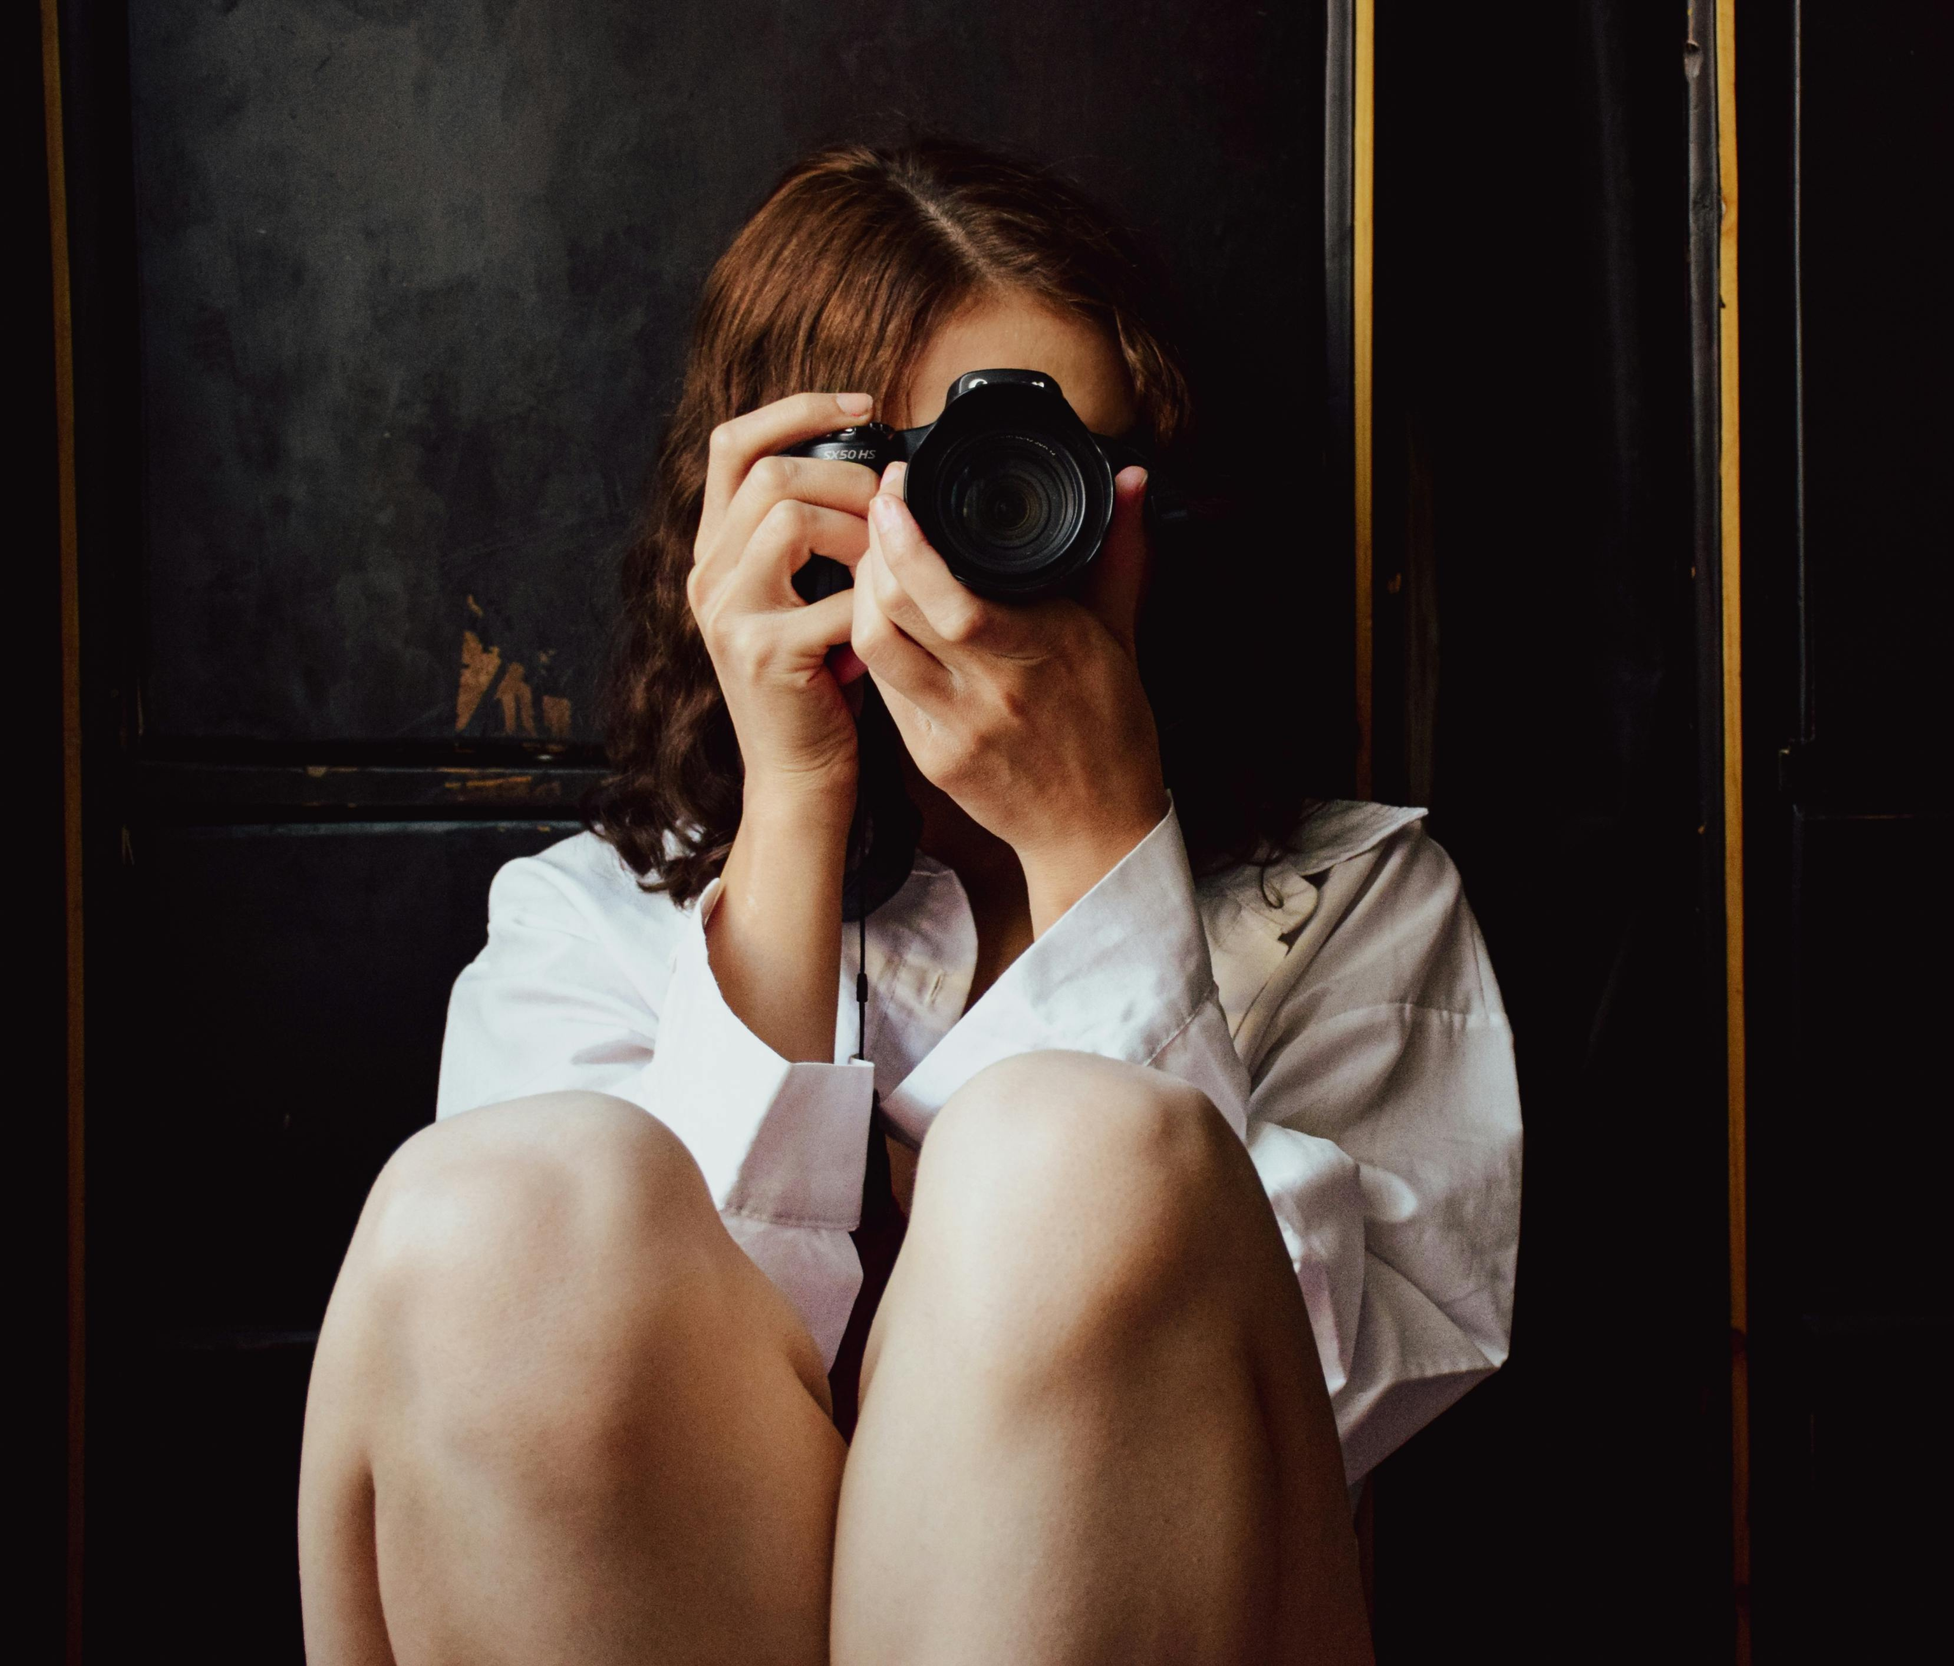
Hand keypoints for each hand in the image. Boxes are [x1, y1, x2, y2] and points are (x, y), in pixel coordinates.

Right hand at [690, 391, 879, 1062]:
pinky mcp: (765, 653)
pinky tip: (890, 616)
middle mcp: (708, 575)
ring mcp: (728, 614)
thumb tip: (880, 471)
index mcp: (716, 552)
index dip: (795, 409)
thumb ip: (816, 539)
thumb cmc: (819, 687)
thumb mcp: (806, 599)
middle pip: (767, 470)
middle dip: (846, 473)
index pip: (732, 444)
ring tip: (888, 558)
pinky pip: (831, 591)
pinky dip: (874, 597)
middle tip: (893, 502)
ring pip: (789, 514)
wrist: (799, 779)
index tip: (862, 404)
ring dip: (858, 525)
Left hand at [851, 462, 1167, 932]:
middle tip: (879, 514)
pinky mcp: (930, 759)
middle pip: (895, 612)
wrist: (1098, 832)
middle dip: (874, 550)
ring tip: (874, 562)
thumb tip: (1133, 479)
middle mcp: (993, 692)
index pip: (950, 594)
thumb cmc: (1113, 731)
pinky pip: (884, 688)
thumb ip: (1120, 552)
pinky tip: (879, 616)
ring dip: (861, 595)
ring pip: (875, 647)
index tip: (897, 490)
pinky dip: (873, 642)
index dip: (906, 538)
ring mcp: (956, 730)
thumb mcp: (1122, 636)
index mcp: (1044, 652)